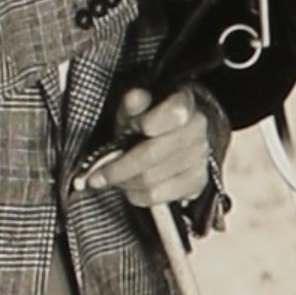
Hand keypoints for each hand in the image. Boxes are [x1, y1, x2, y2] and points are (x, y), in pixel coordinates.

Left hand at [77, 86, 209, 204]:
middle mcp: (197, 130)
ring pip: (150, 181)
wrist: (176, 132)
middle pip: (151, 156)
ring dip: (124, 183)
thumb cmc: (150, 117)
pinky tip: (131, 186)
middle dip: (117, 168)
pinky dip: (136, 195)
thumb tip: (134, 98)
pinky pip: (156, 197)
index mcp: (184, 102)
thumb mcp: (136, 106)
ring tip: (115, 178)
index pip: (173, 113)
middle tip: (96, 175)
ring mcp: (199, 157)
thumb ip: (133, 102)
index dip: (146, 123)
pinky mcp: (196, 181)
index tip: (126, 129)